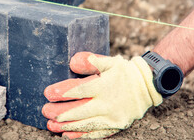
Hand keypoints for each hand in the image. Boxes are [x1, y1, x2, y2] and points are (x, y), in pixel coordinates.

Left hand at [42, 52, 162, 138]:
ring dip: (66, 125)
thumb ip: (90, 61)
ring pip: (85, 124)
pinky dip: (81, 135)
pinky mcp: (116, 125)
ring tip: (51, 125)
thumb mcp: (109, 62)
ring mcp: (112, 117)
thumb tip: (72, 62)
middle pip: (79, 110)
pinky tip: (68, 135)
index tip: (48, 93)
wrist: (147, 87)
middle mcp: (107, 103)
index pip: (79, 90)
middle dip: (60, 112)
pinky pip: (96, 133)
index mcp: (104, 85)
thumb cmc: (125, 72)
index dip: (62, 92)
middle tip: (45, 111)